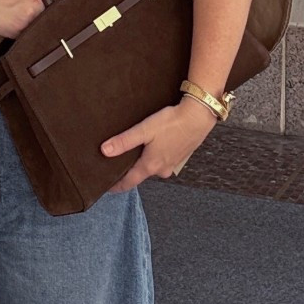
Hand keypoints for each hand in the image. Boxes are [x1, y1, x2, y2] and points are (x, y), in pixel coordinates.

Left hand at [100, 100, 214, 190]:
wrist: (199, 117)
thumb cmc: (173, 123)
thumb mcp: (144, 130)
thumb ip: (124, 141)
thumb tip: (105, 151)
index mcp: (150, 166)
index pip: (129, 182)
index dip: (116, 185)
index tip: (107, 187)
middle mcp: (161, 170)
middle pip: (140, 174)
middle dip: (128, 170)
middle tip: (116, 164)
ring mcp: (171, 165)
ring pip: (151, 166)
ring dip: (143, 161)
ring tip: (134, 152)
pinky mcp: (179, 157)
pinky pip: (162, 160)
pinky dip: (154, 156)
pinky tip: (153, 145)